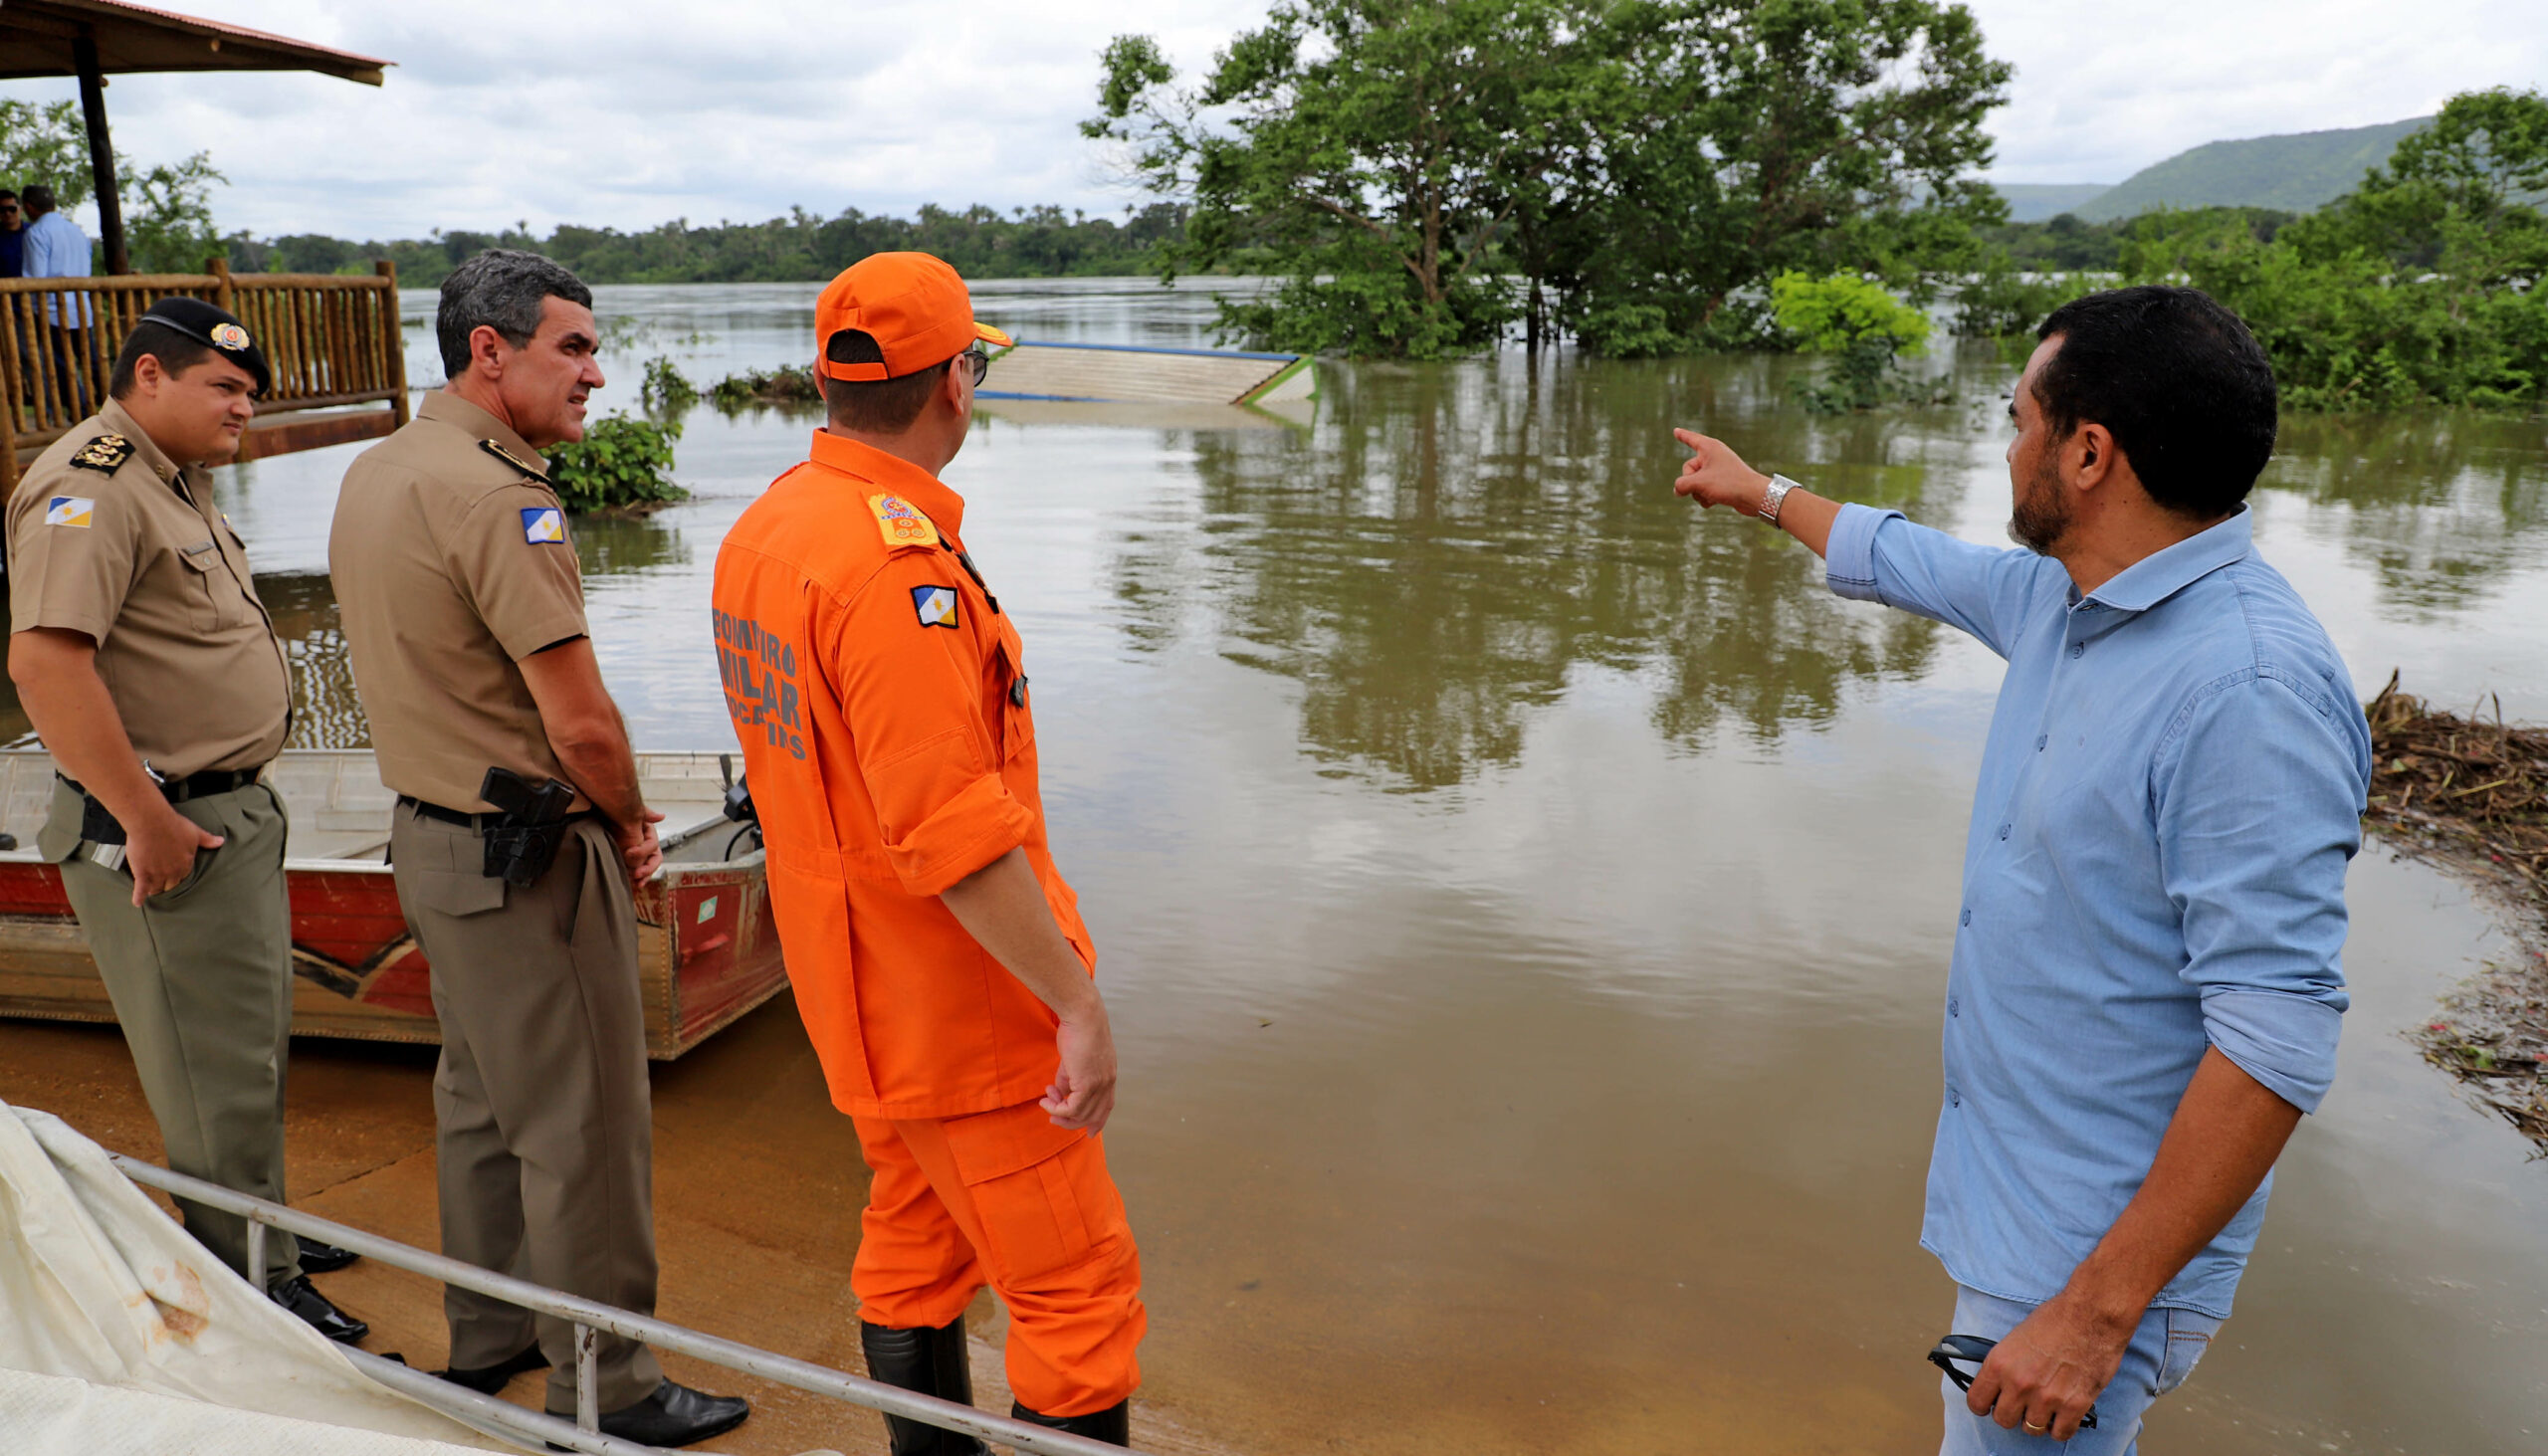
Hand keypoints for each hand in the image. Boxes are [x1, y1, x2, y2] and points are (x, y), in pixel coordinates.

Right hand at [127, 804, 221, 906]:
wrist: (151, 822)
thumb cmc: (173, 825)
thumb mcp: (195, 832)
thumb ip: (208, 840)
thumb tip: (221, 841)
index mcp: (186, 863)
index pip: (184, 876)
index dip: (179, 877)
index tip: (175, 877)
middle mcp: (173, 872)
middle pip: (171, 886)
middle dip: (167, 886)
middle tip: (163, 887)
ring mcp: (157, 873)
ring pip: (157, 888)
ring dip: (154, 890)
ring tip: (152, 892)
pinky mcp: (142, 873)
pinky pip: (141, 889)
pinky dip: (139, 897)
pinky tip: (137, 902)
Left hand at [614, 808, 666, 884]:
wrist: (604, 817)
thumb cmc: (619, 813)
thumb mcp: (634, 813)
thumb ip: (647, 815)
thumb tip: (661, 816)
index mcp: (649, 834)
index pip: (653, 846)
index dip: (643, 851)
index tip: (628, 852)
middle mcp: (646, 845)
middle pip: (654, 861)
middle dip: (647, 869)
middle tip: (636, 874)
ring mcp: (639, 854)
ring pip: (646, 868)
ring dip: (643, 876)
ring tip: (636, 883)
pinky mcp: (629, 861)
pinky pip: (636, 872)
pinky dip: (635, 879)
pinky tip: (631, 883)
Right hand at [1042, 1000, 1118, 1132]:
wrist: (1082, 1015)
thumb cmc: (1077, 1030)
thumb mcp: (1073, 1060)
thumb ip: (1068, 1079)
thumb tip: (1060, 1094)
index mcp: (1108, 1076)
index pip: (1107, 1106)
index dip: (1098, 1121)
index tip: (1090, 1132)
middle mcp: (1108, 1083)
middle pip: (1093, 1116)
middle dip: (1071, 1122)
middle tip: (1052, 1118)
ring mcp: (1100, 1084)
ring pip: (1080, 1115)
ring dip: (1059, 1113)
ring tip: (1046, 1101)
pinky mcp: (1088, 1083)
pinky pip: (1071, 1108)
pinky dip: (1056, 1108)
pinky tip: (1045, 1099)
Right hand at [1672, 427, 1772, 512]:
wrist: (1754, 496)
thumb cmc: (1729, 484)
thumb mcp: (1699, 483)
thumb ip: (1682, 485)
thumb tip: (1678, 490)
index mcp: (1709, 447)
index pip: (1691, 439)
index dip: (1682, 436)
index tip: (1676, 431)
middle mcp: (1713, 456)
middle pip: (1688, 469)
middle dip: (1690, 483)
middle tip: (1702, 488)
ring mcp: (1718, 470)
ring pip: (1695, 482)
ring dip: (1698, 493)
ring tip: (1711, 496)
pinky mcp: (1722, 483)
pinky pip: (1704, 490)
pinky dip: (1706, 497)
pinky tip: (1714, 502)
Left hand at [1964, 1291, 2134, 1441]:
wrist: (2091, 1314)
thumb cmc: (2056, 1319)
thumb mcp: (2015, 1338)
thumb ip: (2005, 1365)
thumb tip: (2000, 1385)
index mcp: (1999, 1364)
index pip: (1976, 1402)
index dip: (1983, 1405)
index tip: (1991, 1403)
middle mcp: (2019, 1384)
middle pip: (2003, 1420)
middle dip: (2011, 1413)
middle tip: (2022, 1404)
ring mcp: (2046, 1397)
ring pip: (2031, 1429)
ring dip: (2037, 1420)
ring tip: (2045, 1407)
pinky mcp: (2074, 1405)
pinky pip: (2061, 1433)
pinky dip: (2061, 1427)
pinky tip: (2062, 1415)